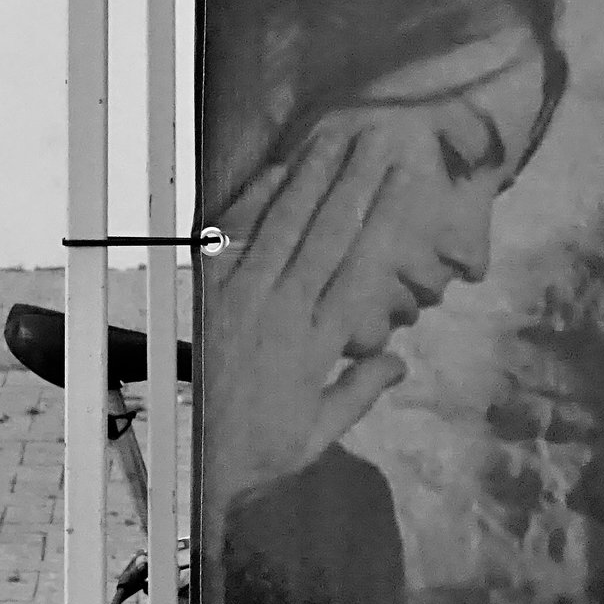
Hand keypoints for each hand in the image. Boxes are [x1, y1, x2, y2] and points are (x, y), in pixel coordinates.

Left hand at [203, 126, 416, 515]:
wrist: (197, 466)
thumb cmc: (263, 452)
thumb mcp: (320, 434)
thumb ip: (359, 392)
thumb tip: (402, 362)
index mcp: (317, 345)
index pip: (361, 268)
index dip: (385, 219)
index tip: (406, 181)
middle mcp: (282, 314)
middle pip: (327, 234)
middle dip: (355, 181)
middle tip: (378, 137)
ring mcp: (241, 301)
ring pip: (283, 227)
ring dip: (311, 178)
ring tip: (335, 138)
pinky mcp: (207, 297)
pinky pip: (233, 240)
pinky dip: (253, 203)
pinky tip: (277, 169)